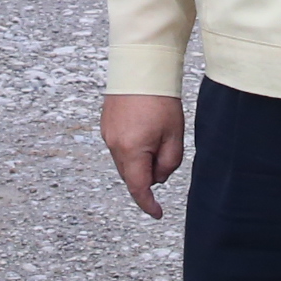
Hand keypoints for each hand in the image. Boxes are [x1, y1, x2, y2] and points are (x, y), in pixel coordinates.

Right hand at [103, 93, 185, 217]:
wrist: (140, 67)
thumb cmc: (160, 100)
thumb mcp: (174, 135)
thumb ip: (168, 163)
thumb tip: (158, 177)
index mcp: (131, 151)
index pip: (138, 188)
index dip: (148, 204)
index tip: (157, 213)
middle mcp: (114, 145)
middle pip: (130, 175)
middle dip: (147, 175)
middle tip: (165, 155)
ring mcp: (107, 134)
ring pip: (124, 161)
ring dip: (140, 161)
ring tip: (157, 136)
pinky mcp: (106, 125)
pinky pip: (119, 147)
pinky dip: (132, 149)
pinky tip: (145, 131)